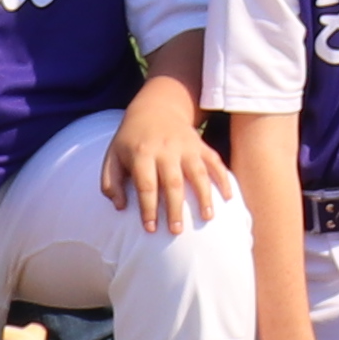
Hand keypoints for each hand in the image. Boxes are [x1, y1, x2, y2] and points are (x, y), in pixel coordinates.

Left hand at [108, 84, 230, 231]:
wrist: (156, 108)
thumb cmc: (131, 139)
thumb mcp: (112, 156)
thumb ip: (111, 182)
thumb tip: (120, 207)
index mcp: (141, 153)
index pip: (146, 185)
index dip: (148, 208)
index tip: (150, 228)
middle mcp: (165, 149)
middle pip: (172, 182)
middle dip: (175, 208)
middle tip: (176, 231)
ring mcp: (186, 146)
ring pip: (197, 172)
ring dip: (204, 195)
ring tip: (207, 217)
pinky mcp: (200, 145)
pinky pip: (215, 162)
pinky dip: (223, 179)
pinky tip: (228, 197)